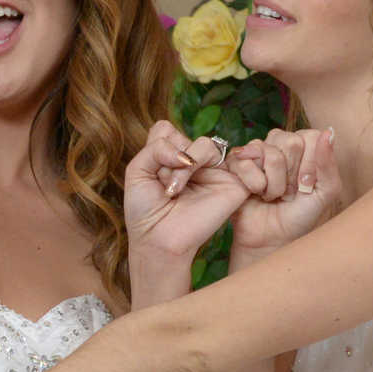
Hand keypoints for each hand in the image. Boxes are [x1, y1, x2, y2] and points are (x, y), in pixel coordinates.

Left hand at [123, 120, 250, 268]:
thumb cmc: (145, 212)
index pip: (167, 130)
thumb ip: (155, 148)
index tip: (152, 173)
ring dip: (186, 165)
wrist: (158, 241)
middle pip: (185, 136)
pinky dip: (213, 167)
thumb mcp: (136, 171)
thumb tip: (187, 155)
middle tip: (164, 187)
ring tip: (175, 191)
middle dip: (170, 159)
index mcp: (172, 158)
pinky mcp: (233, 185)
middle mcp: (194, 163)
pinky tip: (199, 189)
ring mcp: (213, 172)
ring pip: (205, 144)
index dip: (158, 146)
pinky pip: (236, 159)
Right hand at [227, 128, 343, 259]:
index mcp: (306, 148)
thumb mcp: (325, 193)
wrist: (271, 239)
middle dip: (291, 175)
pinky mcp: (237, 163)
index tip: (306, 186)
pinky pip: (245, 160)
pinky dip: (254, 183)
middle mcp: (282, 146)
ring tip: (272, 195)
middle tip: (289, 192)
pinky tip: (255, 193)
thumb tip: (329, 132)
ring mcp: (259, 153)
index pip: (310, 136)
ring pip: (268, 151)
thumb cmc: (300, 217)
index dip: (309, 164)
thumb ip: (329, 164)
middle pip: (290, 141)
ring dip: (273, 182)